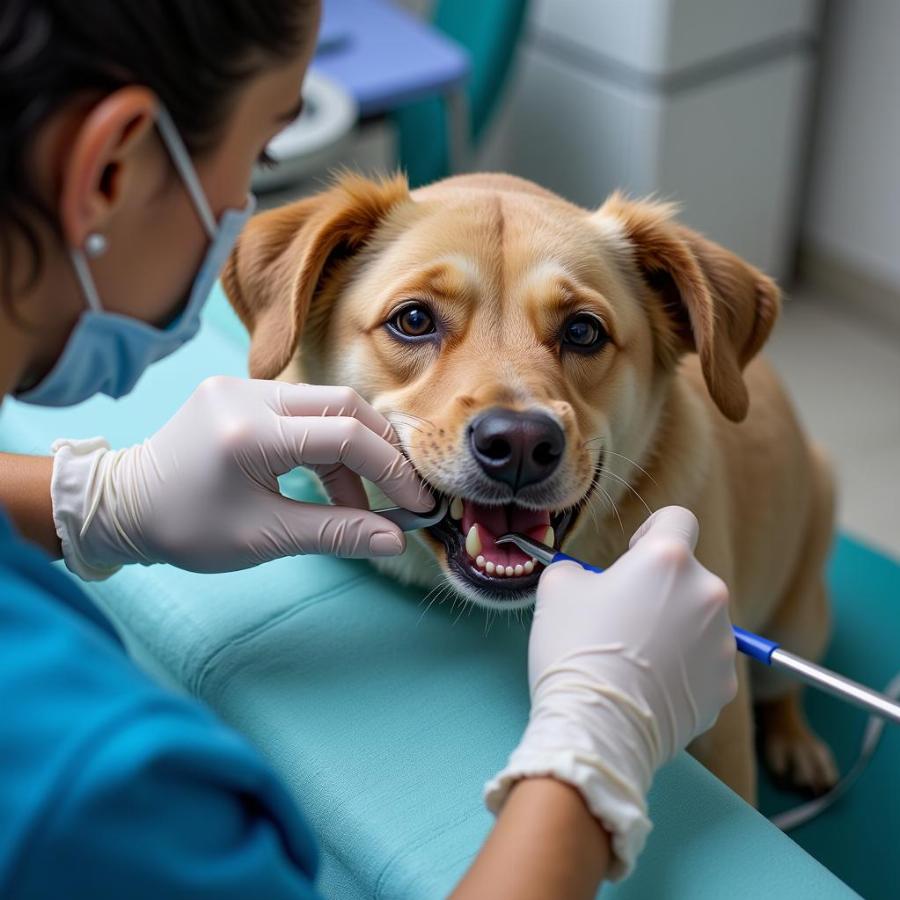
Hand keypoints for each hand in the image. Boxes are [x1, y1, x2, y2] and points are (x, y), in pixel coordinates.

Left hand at [50, 377, 432, 577]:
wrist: (124, 506)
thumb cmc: (186, 528)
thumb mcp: (264, 537)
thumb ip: (336, 533)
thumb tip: (395, 541)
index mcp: (248, 433)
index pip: (343, 436)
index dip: (390, 469)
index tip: (416, 503)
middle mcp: (246, 395)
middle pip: (342, 406)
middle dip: (380, 450)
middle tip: (402, 491)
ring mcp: (241, 387)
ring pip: (325, 407)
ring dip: (352, 452)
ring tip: (360, 504)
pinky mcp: (240, 392)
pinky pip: (301, 411)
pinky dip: (325, 446)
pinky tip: (331, 483)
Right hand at [484, 507, 736, 879]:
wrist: (596, 726)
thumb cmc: (574, 649)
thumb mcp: (557, 588)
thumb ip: (580, 569)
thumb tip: (589, 579)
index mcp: (668, 558)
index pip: (677, 519)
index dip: (651, 531)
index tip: (632, 556)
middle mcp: (707, 592)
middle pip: (687, 575)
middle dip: (659, 589)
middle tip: (622, 617)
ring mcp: (722, 642)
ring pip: (697, 620)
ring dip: (674, 628)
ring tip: (635, 658)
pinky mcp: (725, 684)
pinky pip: (703, 663)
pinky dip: (683, 669)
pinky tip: (649, 686)